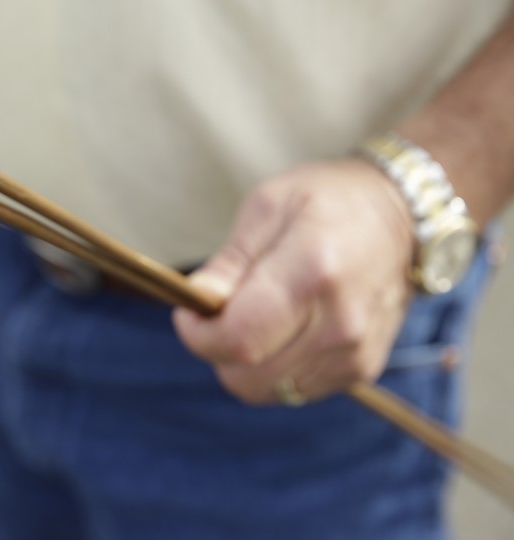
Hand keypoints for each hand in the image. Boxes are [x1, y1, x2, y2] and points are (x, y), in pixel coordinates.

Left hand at [172, 158, 415, 404]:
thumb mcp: (269, 206)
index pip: (238, 339)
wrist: (405, 217)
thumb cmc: (329, 202)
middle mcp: (339, 323)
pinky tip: (284, 329)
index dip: (198, 335)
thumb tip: (198, 300)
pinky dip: (273, 368)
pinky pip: (292, 390)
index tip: (190, 311)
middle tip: (220, 312)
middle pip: (245, 375)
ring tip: (255, 316)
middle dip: (216, 349)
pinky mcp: (361, 370)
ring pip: (264, 389)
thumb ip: (230, 262)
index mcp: (312, 272)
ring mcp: (354, 353)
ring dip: (243, 362)